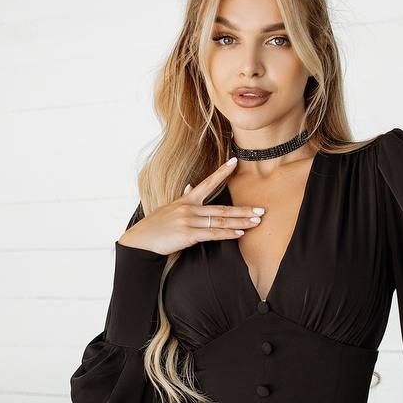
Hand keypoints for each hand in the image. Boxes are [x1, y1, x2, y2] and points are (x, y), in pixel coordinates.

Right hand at [117, 157, 264, 255]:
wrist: (141, 241)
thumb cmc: (156, 226)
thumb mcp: (169, 208)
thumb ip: (184, 197)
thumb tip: (191, 185)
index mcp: (186, 199)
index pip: (208, 182)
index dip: (222, 172)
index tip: (235, 161)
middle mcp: (189, 207)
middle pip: (222, 207)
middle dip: (243, 210)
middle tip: (261, 210)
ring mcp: (189, 221)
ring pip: (220, 220)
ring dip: (240, 222)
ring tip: (256, 222)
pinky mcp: (188, 234)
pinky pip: (212, 233)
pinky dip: (227, 233)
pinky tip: (239, 233)